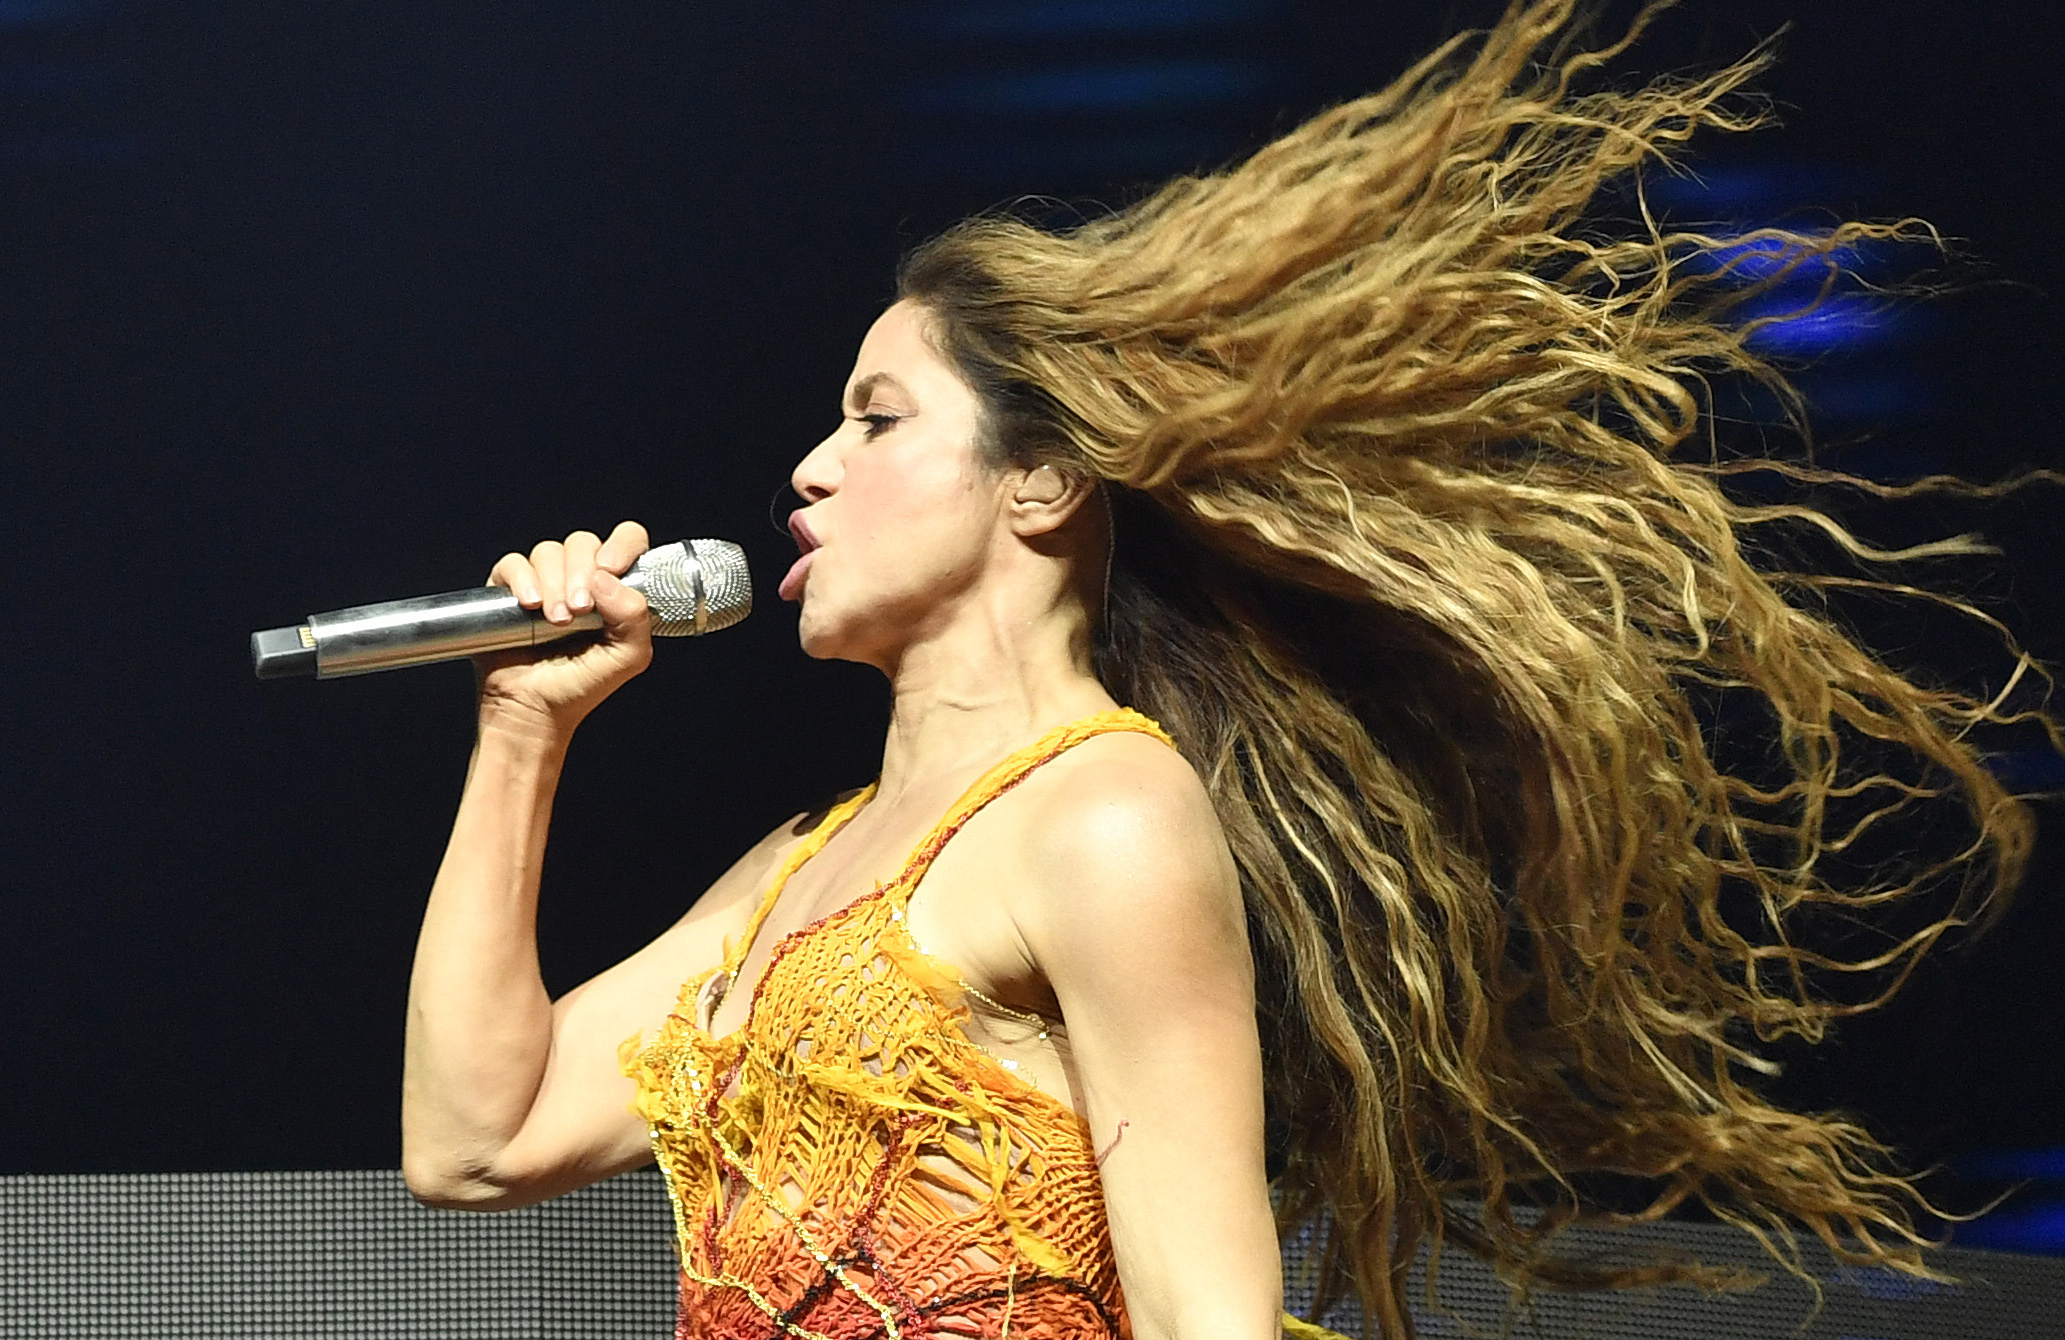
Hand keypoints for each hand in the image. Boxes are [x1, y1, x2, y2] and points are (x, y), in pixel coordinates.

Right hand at [474, 521, 653, 737]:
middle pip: (583, 542)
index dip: (621, 545)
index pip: (627, 540)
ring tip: (556, 622)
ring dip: (554, 584)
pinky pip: (514, 563)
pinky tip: (530, 606)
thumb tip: (606, 577)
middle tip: (578, 612)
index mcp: (615, 588)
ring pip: (549, 551)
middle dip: (581, 575)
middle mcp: (580, 579)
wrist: (535, 709)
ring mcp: (544, 581)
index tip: (610, 569)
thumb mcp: (628, 657)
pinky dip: (523, 579)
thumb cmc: (581, 685)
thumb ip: (634, 617)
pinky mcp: (509, 589)